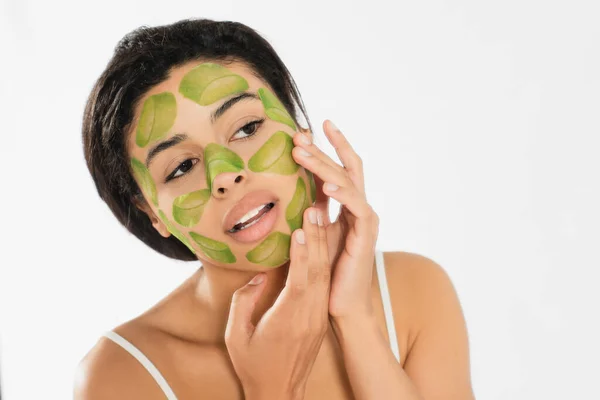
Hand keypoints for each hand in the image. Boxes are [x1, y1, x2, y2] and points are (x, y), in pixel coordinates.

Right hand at [224, 207, 330, 399]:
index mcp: (287, 320)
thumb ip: (244, 302)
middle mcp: (308, 316)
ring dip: (324, 246)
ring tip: (322, 218)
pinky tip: (322, 244)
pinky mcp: (319, 319)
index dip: (302, 253)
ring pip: (324, 276)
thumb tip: (258, 275)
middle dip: (317, 238)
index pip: (299, 280)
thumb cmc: (253, 366)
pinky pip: (324, 285)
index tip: (301, 226)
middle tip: (315, 208)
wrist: (280, 394)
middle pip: (317, 272)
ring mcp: (317, 318)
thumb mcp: (236, 336)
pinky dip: (324, 261)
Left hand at [292, 120, 378, 319]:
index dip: (328, 146)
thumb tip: (292, 191)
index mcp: (348, 205)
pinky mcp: (367, 234)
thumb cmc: (327, 270)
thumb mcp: (316, 232)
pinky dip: (343, 194)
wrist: (342, 303)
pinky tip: (327, 185)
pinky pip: (357, 207)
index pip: (340, 167)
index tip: (311, 127)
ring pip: (348, 181)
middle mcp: (359, 207)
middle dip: (322, 149)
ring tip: (300, 151)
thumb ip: (311, 210)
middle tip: (298, 134)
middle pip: (345, 167)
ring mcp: (365, 218)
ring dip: (323, 165)